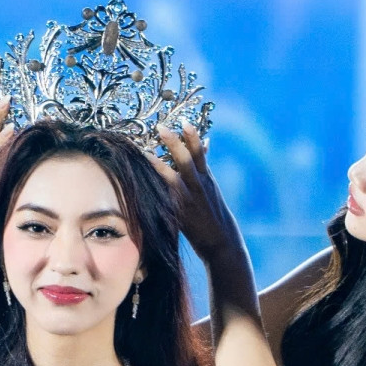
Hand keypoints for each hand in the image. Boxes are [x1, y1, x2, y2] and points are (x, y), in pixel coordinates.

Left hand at [149, 121, 241, 260]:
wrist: (223, 245)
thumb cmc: (215, 215)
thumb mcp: (212, 188)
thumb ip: (204, 166)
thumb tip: (205, 142)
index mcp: (207, 179)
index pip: (201, 153)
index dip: (192, 137)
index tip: (184, 121)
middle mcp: (200, 187)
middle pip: (187, 160)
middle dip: (174, 144)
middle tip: (160, 127)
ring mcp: (190, 201)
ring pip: (174, 178)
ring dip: (159, 164)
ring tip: (145, 152)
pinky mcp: (181, 215)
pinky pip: (166, 200)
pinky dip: (156, 191)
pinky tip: (142, 184)